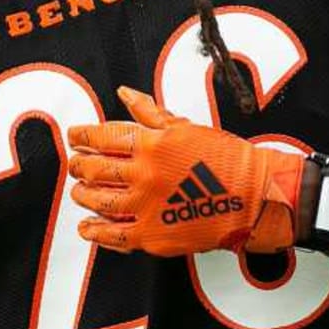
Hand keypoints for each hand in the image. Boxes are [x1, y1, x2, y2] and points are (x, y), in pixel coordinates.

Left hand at [67, 86, 305, 254]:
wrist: (253, 197)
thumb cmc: (225, 159)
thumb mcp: (186, 126)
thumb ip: (149, 111)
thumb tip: (123, 92)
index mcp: (151, 143)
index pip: (102, 137)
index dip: (82, 137)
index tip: (75, 137)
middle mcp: (144, 174)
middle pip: (94, 169)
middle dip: (78, 166)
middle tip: (75, 165)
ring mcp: (145, 206)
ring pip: (98, 200)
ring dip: (82, 195)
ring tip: (79, 192)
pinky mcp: (151, 235)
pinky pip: (113, 236)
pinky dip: (95, 232)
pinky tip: (86, 227)